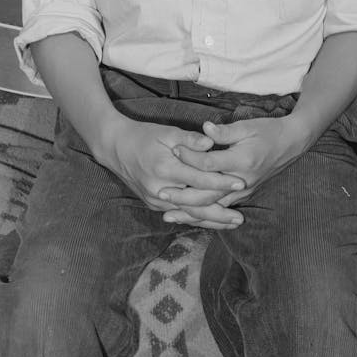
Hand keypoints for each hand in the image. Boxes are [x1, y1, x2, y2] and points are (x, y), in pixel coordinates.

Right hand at [102, 118, 246, 228]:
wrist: (116, 147)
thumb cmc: (144, 136)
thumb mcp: (168, 132)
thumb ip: (190, 140)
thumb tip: (211, 143)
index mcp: (165, 168)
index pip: (199, 179)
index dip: (221, 182)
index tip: (239, 183)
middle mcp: (160, 189)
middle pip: (195, 205)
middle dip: (219, 213)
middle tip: (241, 218)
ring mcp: (155, 200)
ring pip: (187, 214)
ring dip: (210, 221)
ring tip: (231, 225)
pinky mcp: (153, 204)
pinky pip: (179, 214)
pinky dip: (196, 219)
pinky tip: (211, 223)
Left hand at [162, 115, 307, 215]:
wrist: (291, 143)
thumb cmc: (268, 131)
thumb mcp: (247, 126)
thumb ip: (224, 131)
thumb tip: (204, 129)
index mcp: (242, 160)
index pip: (209, 164)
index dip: (190, 156)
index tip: (174, 149)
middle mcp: (242, 180)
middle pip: (207, 194)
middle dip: (182, 195)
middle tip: (161, 193)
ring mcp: (244, 190)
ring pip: (213, 207)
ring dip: (190, 212)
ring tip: (167, 215)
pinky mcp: (244, 194)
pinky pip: (221, 209)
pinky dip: (204, 215)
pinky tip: (189, 217)